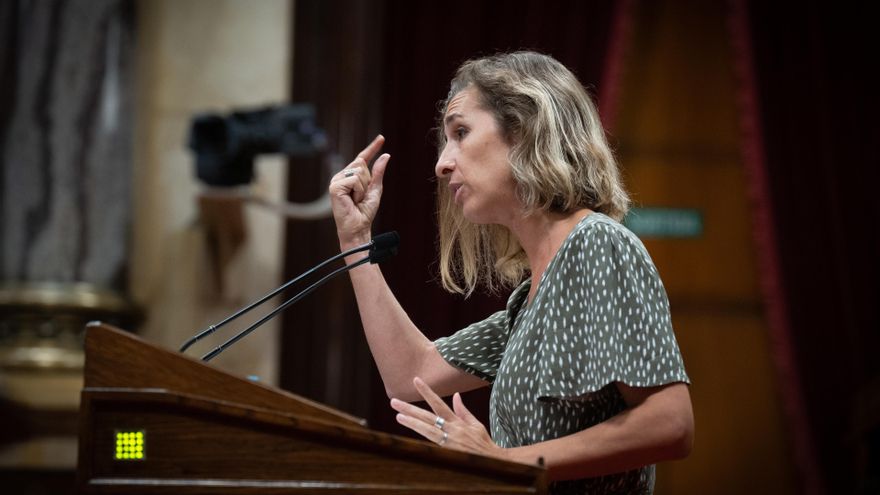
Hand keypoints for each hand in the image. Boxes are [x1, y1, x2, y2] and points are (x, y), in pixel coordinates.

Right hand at [329, 135, 389, 247]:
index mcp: (351, 176)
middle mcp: (342, 176)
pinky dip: (358, 191)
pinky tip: (352, 200)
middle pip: (361, 164)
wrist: (358, 227)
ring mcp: (337, 180)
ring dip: (363, 188)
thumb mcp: (375, 189)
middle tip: (361, 197)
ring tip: (356, 200)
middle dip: (368, 181)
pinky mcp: (335, 186)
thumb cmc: (365, 211)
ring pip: (359, 171)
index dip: (372, 148)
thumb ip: (378, 173)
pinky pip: (355, 180)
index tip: (381, 138)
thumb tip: (386, 155)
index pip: (362, 159)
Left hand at [390, 377, 505, 459]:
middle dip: (410, 409)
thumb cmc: (483, 442)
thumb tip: (456, 395)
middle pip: (427, 417)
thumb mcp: (475, 424)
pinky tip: (412, 433)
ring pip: (426, 430)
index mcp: (457, 422)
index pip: (438, 403)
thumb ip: (462, 411)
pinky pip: (431, 445)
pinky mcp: (447, 453)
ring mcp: (448, 442)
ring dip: (412, 423)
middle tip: (394, 402)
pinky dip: (422, 439)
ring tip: (398, 416)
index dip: (426, 392)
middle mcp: (451, 430)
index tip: (416, 380)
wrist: (492, 461)